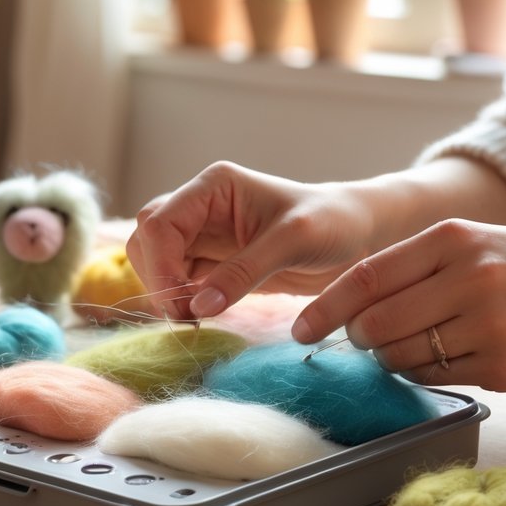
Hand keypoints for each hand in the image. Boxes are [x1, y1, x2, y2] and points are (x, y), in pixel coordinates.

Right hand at [126, 162, 375, 319]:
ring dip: (165, 291)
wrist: (358, 235)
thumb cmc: (332, 224)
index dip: (159, 265)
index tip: (178, 306)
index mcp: (213, 186)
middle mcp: (200, 206)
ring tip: (194, 318)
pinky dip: (180, 301)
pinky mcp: (212, 262)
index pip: (159, 222)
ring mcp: (203, 235)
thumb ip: (244, 272)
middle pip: (147, 240)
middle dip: (157, 279)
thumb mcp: (293, 242)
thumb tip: (197, 306)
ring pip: (156, 262)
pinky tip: (201, 316)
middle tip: (185, 317)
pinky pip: (177, 281)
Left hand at [291, 220, 505, 390]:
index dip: (324, 308)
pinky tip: (457, 355)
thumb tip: (350, 310)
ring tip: (425, 343)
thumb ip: (414, 269)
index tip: (299, 329)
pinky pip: (440, 380)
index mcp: (453, 240)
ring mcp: (489, 327)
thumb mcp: (475, 243)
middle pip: (375, 326)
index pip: (365, 277)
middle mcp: (469, 280)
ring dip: (395, 359)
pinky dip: (432, 373)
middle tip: (369, 339)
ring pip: (403, 359)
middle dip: (360, 339)